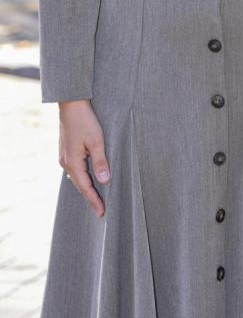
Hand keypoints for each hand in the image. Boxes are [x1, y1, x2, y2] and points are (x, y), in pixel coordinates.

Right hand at [58, 99, 109, 216]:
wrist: (71, 104)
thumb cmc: (85, 121)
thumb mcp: (97, 140)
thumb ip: (100, 161)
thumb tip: (104, 180)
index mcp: (73, 162)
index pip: (85, 187)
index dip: (94, 200)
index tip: (102, 212)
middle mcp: (66, 162)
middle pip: (80, 185)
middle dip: (90, 197)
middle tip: (100, 210)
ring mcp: (65, 156)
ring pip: (77, 177)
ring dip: (86, 187)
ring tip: (96, 198)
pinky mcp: (67, 151)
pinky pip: (75, 169)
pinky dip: (83, 177)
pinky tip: (88, 179)